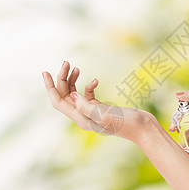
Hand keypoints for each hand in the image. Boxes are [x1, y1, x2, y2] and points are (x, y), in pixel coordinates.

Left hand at [42, 61, 157, 142]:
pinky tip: (96, 80)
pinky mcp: (100, 107)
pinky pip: (89, 95)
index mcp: (82, 119)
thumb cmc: (126, 123)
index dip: (50, 87)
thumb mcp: (105, 115)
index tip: (45, 72)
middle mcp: (84, 116)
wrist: (143, 127)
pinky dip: (89, 86)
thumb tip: (71, 95)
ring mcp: (92, 111)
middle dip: (63, 78)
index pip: (59, 102)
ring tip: (76, 67)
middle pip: (66, 95)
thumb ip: (86, 106)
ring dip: (73, 80)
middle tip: (66, 62)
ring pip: (75, 93)